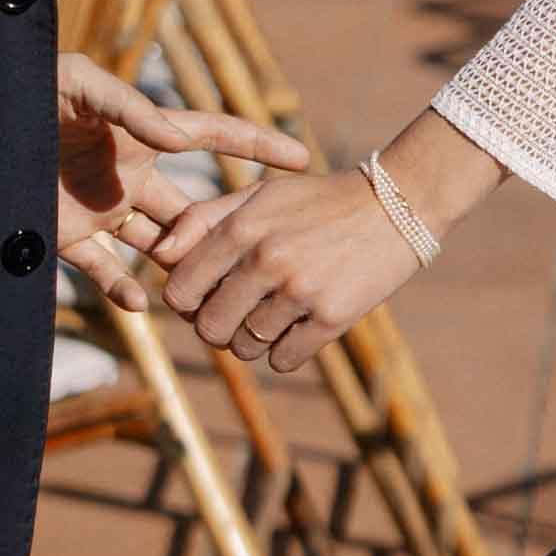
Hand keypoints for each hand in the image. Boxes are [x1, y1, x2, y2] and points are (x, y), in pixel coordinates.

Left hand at [53, 50, 308, 299]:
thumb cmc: (28, 89)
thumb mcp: (81, 83)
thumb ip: (131, 107)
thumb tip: (178, 139)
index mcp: (143, 133)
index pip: (213, 136)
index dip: (256, 146)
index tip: (301, 159)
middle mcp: (132, 173)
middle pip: (193, 208)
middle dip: (224, 231)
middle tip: (252, 256)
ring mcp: (104, 207)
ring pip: (158, 247)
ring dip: (180, 269)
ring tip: (205, 294)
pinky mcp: (69, 236)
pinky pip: (105, 271)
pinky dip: (123, 290)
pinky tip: (141, 304)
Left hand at [150, 159, 426, 378]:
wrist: (396, 203)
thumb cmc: (317, 201)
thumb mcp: (259, 195)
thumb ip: (203, 219)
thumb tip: (159, 255)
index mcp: (242, 227)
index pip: (180, 291)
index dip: (185, 303)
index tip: (203, 298)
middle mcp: (266, 259)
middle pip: (209, 328)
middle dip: (217, 328)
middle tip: (236, 315)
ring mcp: (301, 290)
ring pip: (246, 347)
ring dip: (253, 340)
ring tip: (273, 317)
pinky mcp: (334, 316)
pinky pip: (285, 360)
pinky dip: (286, 352)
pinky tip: (300, 327)